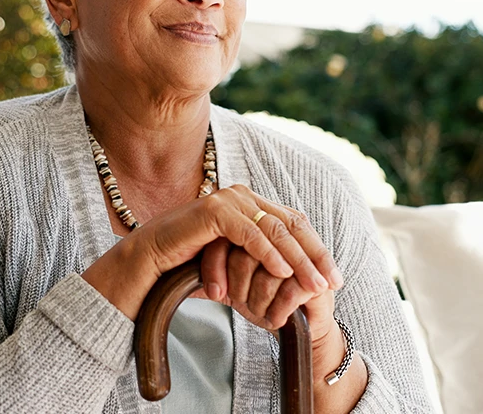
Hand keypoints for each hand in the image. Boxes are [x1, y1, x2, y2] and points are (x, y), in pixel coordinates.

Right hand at [83, 184, 340, 321]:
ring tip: (315, 285)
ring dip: (299, 260)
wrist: (149, 264)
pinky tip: (283, 272)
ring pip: (275, 230)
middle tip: (333, 284)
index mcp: (249, 204)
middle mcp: (242, 197)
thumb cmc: (189, 266)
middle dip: (315, 256)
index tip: (334, 279)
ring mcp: (228, 200)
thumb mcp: (234, 264)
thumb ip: (261, 261)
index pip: (293, 224)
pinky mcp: (214, 210)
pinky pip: (250, 233)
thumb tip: (297, 277)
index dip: (317, 250)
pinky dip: (269, 253)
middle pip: (291, 224)